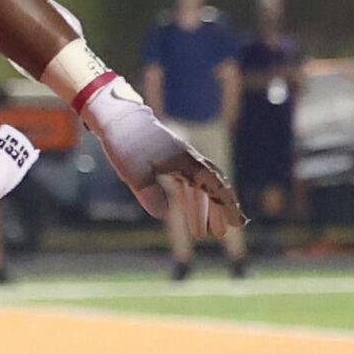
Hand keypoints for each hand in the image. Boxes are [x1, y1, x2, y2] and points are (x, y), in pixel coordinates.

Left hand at [81, 80, 241, 238]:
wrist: (117, 118)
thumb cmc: (126, 143)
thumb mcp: (133, 171)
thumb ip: (149, 192)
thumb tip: (163, 215)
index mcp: (187, 162)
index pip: (214, 186)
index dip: (226, 205)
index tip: (236, 223)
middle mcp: (189, 161)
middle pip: (212, 188)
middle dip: (218, 211)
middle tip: (221, 234)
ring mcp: (180, 161)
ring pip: (199, 188)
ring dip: (202, 209)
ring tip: (201, 234)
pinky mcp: (169, 161)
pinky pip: (187, 184)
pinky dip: (190, 199)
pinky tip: (189, 213)